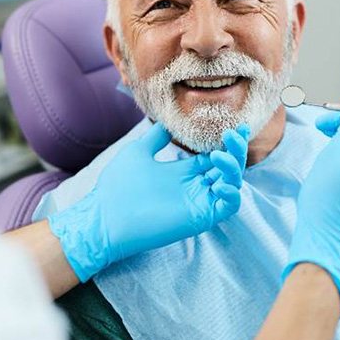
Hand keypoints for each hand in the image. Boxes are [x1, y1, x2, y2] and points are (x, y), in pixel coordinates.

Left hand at [49, 123, 249, 281]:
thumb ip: (156, 137)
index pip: (215, 155)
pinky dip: (232, 194)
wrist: (104, 217)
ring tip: (218, 155)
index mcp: (184, 171)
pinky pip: (227, 207)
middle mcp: (196, 185)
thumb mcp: (138, 151)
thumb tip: (168, 122)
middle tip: (233, 133)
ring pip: (232, 184)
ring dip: (233, 167)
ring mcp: (200, 201)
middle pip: (228, 167)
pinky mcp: (200, 217)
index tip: (235, 126)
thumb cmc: (117, 186)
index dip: (228, 142)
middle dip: (236, 150)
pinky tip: (221, 183)